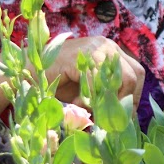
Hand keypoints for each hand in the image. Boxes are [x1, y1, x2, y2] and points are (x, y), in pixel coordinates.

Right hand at [0, 36, 144, 112]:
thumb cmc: (58, 82)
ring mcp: (93, 48)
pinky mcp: (79, 56)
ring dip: (106, 101)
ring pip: (119, 79)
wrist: (27, 71)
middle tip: (109, 118)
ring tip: (89, 110)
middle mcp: (106, 46)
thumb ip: (107, 95)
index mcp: (111, 51)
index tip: (124, 116)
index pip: (136, 73)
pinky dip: (89, 98)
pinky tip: (76, 104)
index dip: (133, 96)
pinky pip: (95, 82)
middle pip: (133, 75)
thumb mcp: (89, 88)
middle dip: (124, 100)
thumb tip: (127, 117)